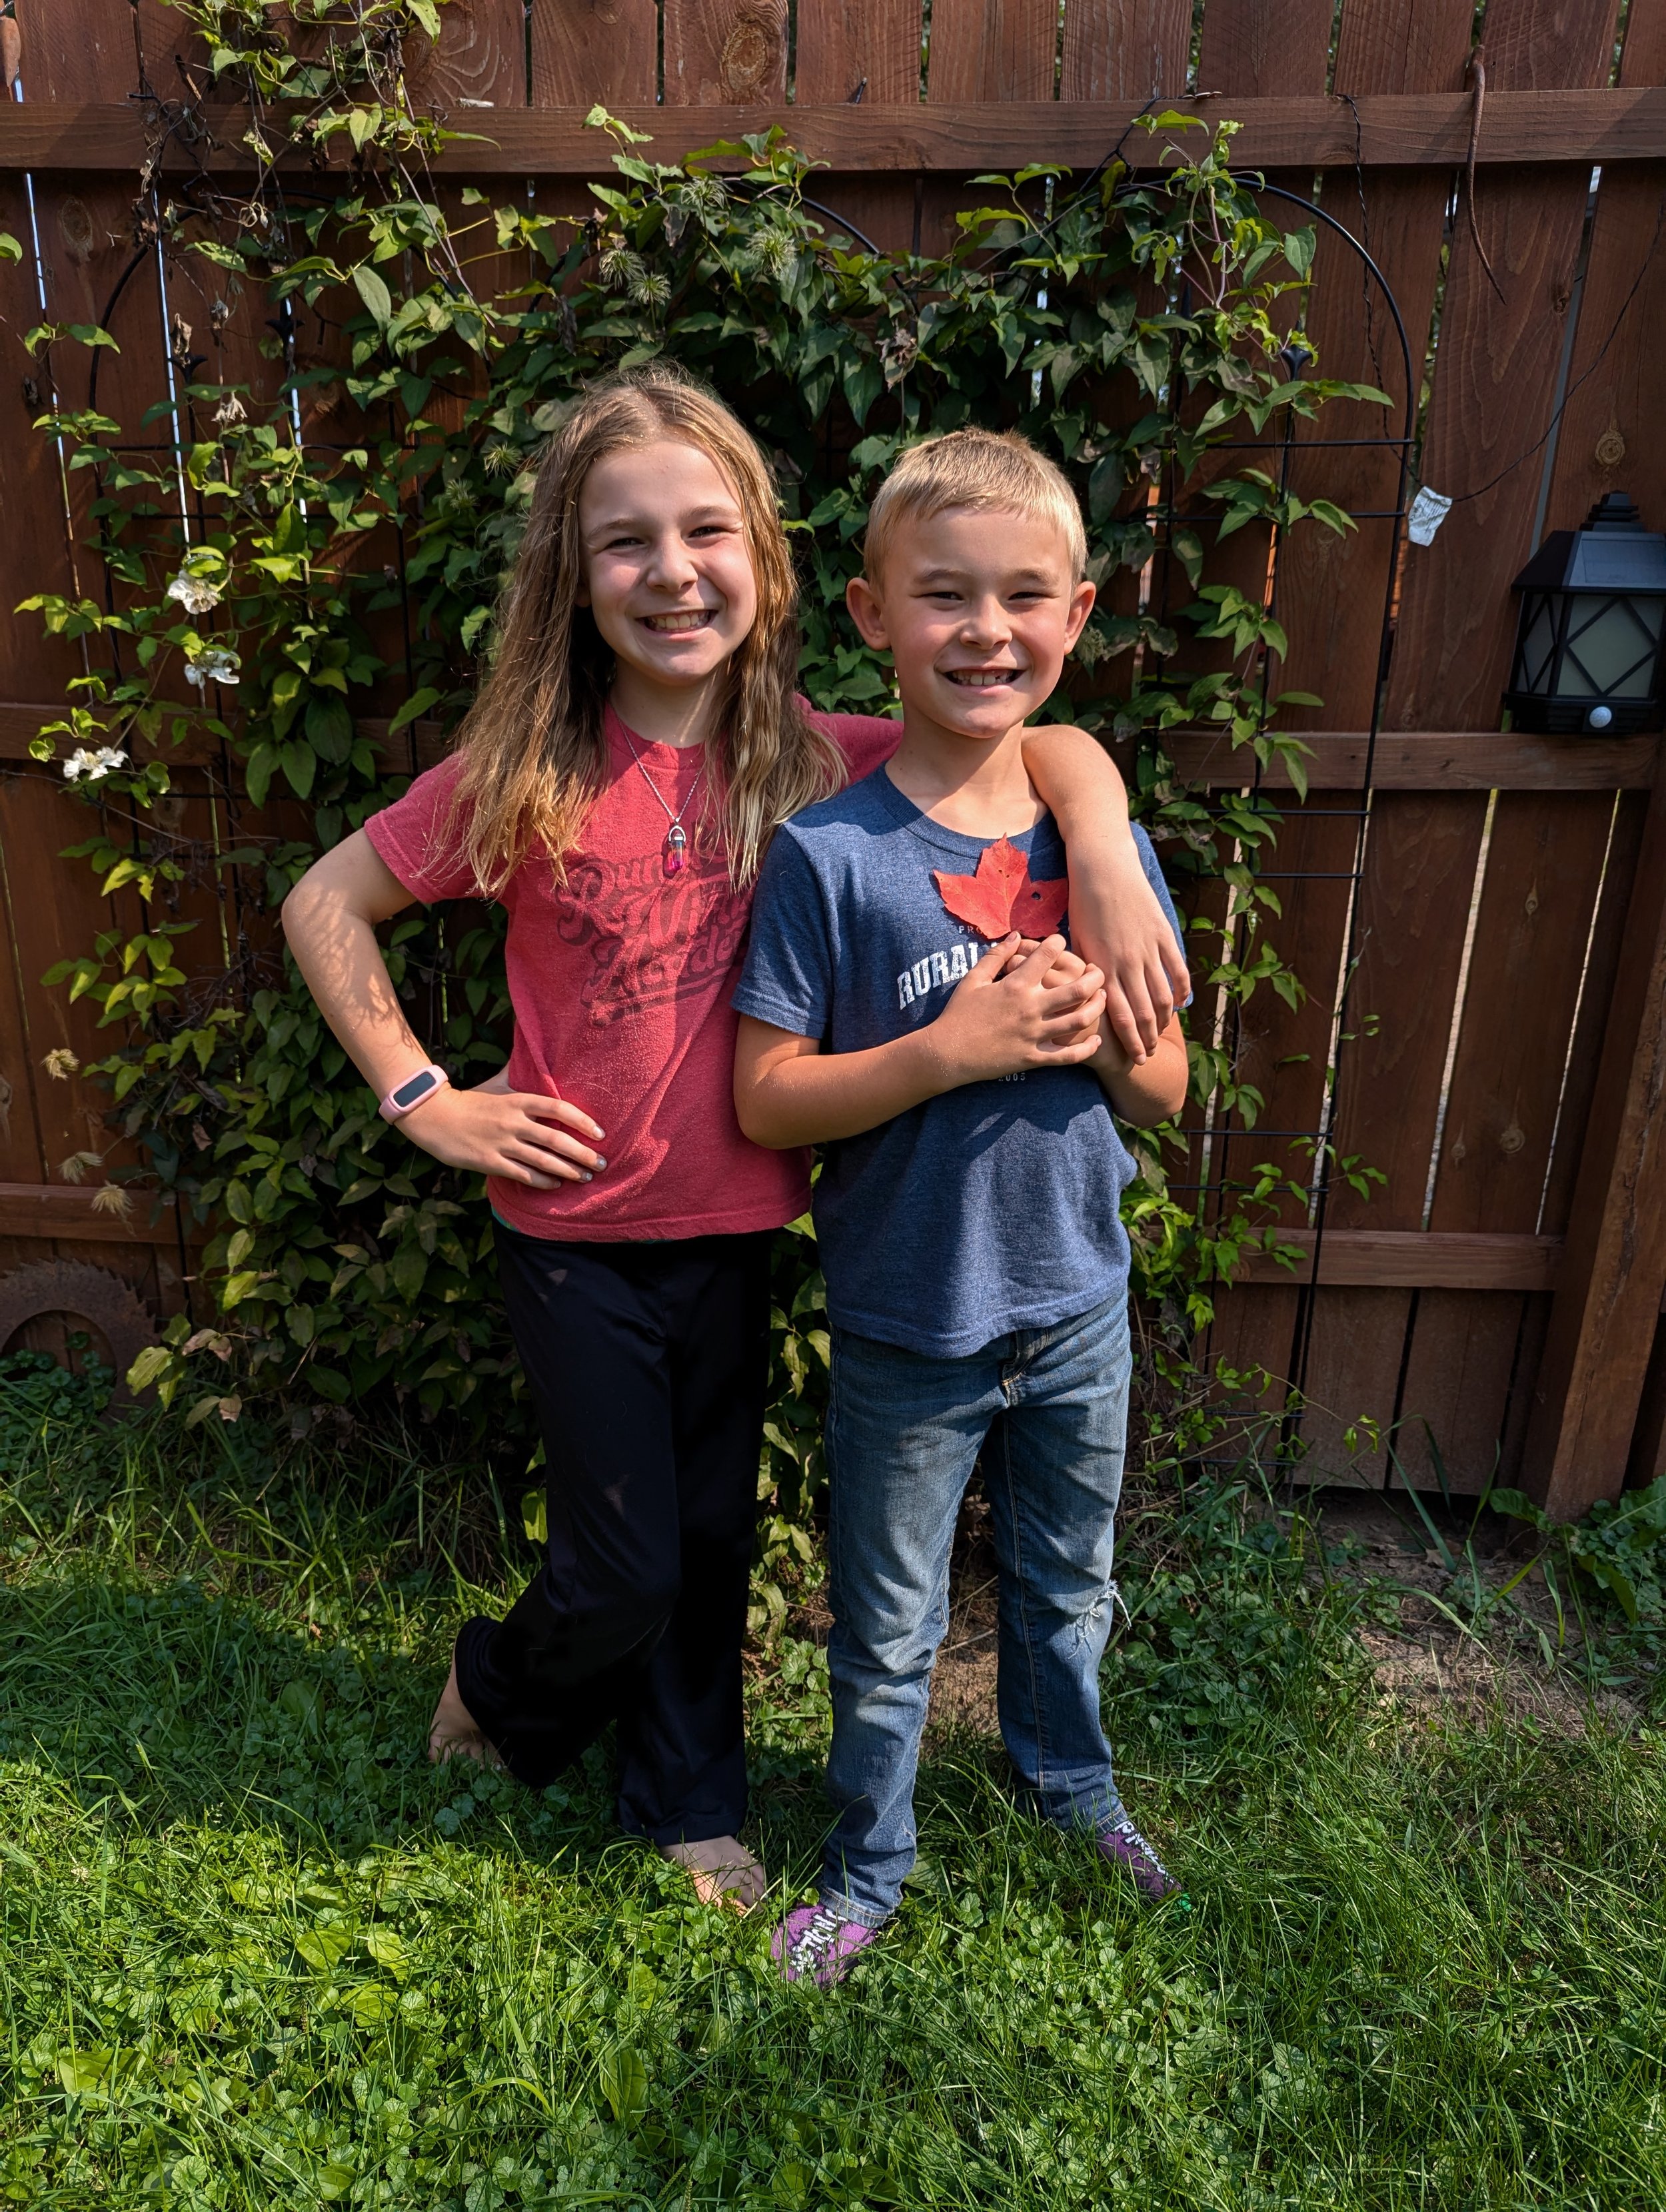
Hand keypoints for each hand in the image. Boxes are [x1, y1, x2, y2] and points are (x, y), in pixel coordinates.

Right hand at [399, 1080, 605, 1187]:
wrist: (434, 1116)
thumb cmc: (469, 1101)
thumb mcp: (496, 1085)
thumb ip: (517, 1077)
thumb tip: (533, 1053)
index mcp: (517, 1100)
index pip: (558, 1108)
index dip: (582, 1121)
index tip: (600, 1133)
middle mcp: (513, 1122)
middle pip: (557, 1139)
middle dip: (583, 1154)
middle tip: (601, 1164)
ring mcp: (502, 1143)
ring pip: (543, 1160)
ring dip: (569, 1171)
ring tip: (585, 1177)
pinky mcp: (490, 1161)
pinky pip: (523, 1175)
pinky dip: (543, 1182)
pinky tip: (556, 1185)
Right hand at [929, 934, 1105, 1085]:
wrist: (946, 1053)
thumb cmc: (958, 1014)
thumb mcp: (973, 979)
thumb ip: (996, 956)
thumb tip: (1016, 935)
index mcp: (1015, 985)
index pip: (1048, 955)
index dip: (1059, 943)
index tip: (1061, 941)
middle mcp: (1030, 1008)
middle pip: (1077, 988)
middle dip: (1094, 976)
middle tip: (1098, 971)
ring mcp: (1034, 1034)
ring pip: (1078, 1019)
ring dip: (1097, 1007)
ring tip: (1102, 998)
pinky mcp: (1033, 1058)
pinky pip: (1067, 1056)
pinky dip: (1086, 1049)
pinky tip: (1095, 1041)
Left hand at [1071, 860, 1188, 1064]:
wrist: (1103, 867)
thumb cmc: (1082, 904)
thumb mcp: (1077, 941)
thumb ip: (1084, 971)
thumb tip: (1085, 997)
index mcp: (1103, 967)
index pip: (1120, 1015)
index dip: (1130, 1041)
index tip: (1134, 1059)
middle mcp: (1128, 962)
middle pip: (1143, 1012)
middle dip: (1147, 1038)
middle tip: (1149, 1055)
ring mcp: (1148, 948)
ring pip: (1162, 994)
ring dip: (1163, 1019)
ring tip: (1161, 1034)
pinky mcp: (1163, 934)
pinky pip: (1177, 968)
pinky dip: (1181, 989)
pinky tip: (1179, 1003)